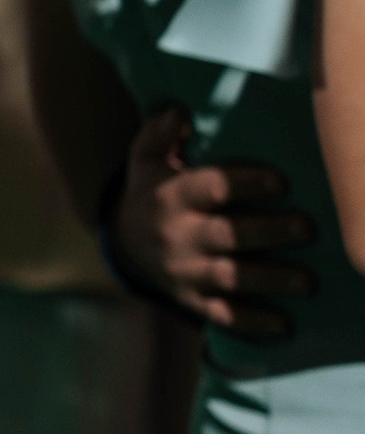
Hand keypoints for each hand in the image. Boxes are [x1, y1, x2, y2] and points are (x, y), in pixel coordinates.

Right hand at [112, 105, 309, 335]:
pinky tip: (284, 323)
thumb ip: (159, 132)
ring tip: (308, 281)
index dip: (245, 184)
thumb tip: (179, 110)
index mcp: (171, 197)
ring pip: (231, 277)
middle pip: (227, 235)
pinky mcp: (192, 300)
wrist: (124, 242)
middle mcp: (178, 236)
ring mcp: (185, 272)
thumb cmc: (152, 191)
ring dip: (271, 279)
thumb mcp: (146, 159)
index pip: (210, 188)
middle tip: (308, 229)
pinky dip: (253, 321)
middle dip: (268, 233)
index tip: (281, 182)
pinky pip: (222, 314)